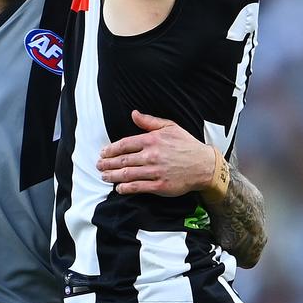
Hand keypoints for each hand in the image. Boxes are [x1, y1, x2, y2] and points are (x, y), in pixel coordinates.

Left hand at [96, 110, 215, 195]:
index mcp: (152, 140)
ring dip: (113, 176)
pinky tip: (119, 188)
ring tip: (104, 176)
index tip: (103, 153)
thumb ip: (149, 122)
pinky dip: (126, 188)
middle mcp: (151, 155)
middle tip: (99, 165)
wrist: (204, 165)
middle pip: (123, 160)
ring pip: (128, 174)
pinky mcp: (160, 186)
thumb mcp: (170, 127)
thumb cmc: (187, 145)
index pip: (125, 144)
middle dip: (108, 163)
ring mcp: (155, 171)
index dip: (111, 149)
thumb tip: (133, 114)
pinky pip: (138, 187)